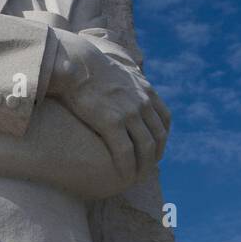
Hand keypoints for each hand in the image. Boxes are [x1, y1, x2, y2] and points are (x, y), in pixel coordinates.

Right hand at [47, 30, 169, 180]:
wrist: (76, 63)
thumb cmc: (88, 68)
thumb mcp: (116, 71)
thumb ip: (123, 83)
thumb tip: (116, 89)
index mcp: (145, 91)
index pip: (164, 119)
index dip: (162, 138)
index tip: (155, 149)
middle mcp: (142, 103)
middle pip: (158, 136)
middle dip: (155, 156)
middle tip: (145, 170)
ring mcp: (129, 113)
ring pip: (146, 147)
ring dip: (144, 166)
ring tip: (136, 179)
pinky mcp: (112, 122)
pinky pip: (126, 151)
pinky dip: (128, 167)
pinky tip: (124, 176)